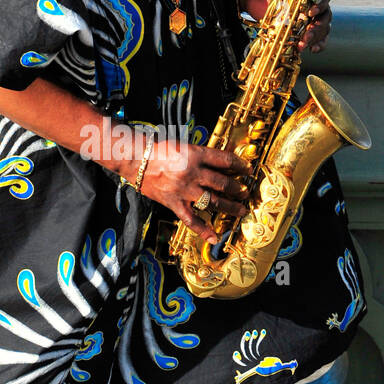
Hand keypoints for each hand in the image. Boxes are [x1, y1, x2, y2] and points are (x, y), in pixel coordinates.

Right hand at [129, 140, 251, 245]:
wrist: (135, 160)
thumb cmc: (158, 150)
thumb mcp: (184, 145)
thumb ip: (201, 155)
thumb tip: (221, 162)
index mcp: (195, 155)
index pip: (225, 160)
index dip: (239, 165)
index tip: (247, 170)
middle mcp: (192, 173)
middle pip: (223, 183)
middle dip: (237, 189)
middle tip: (245, 192)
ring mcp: (184, 190)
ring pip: (213, 202)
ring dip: (230, 207)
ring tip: (240, 210)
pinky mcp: (174, 203)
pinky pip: (191, 219)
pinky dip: (203, 230)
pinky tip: (214, 237)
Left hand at [242, 0, 332, 54]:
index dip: (320, 4)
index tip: (310, 12)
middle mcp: (313, 1)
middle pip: (324, 15)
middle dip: (317, 27)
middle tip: (307, 35)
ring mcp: (308, 16)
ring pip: (322, 28)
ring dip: (315, 38)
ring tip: (303, 45)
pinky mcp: (302, 28)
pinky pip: (316, 37)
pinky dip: (317, 44)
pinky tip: (311, 50)